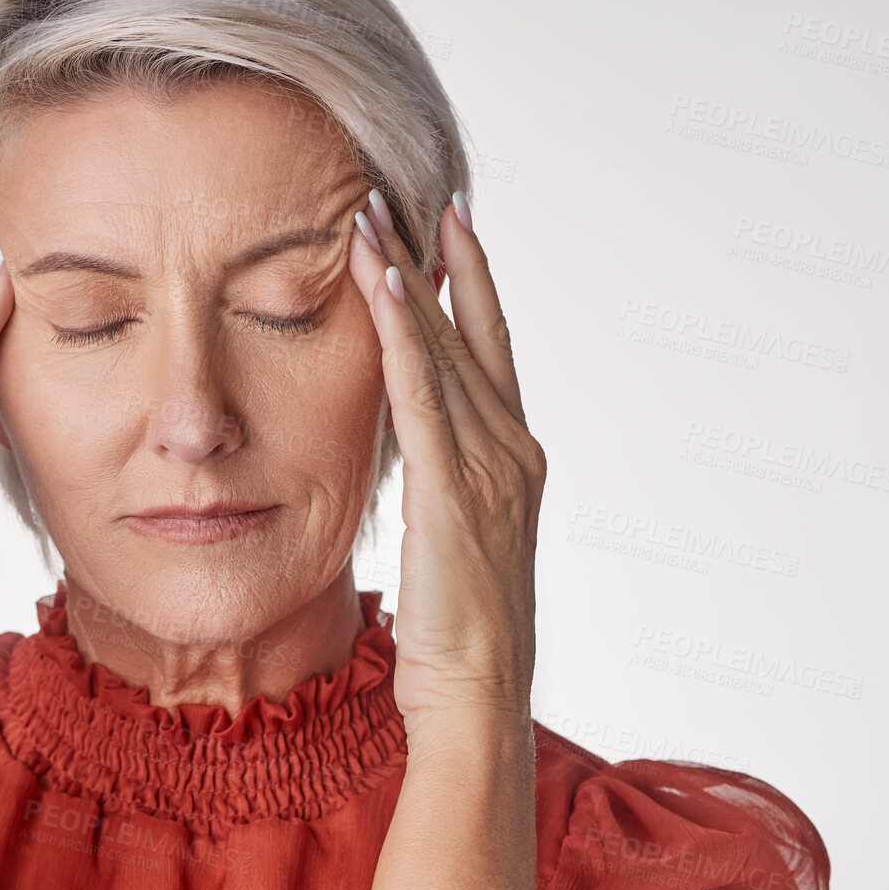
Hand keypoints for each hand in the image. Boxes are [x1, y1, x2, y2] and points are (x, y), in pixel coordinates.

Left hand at [348, 192, 546, 738]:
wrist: (477, 695)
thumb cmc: (459, 634)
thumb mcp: (454, 542)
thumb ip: (442, 485)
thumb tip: (414, 453)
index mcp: (515, 460)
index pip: (491, 351)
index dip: (471, 285)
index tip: (452, 226)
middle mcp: (514, 450)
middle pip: (470, 334)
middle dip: (438, 261)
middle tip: (411, 195)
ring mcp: (491, 468)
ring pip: (443, 350)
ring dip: (405, 279)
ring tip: (373, 217)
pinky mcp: (455, 490)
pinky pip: (422, 392)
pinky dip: (400, 333)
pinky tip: (380, 284)